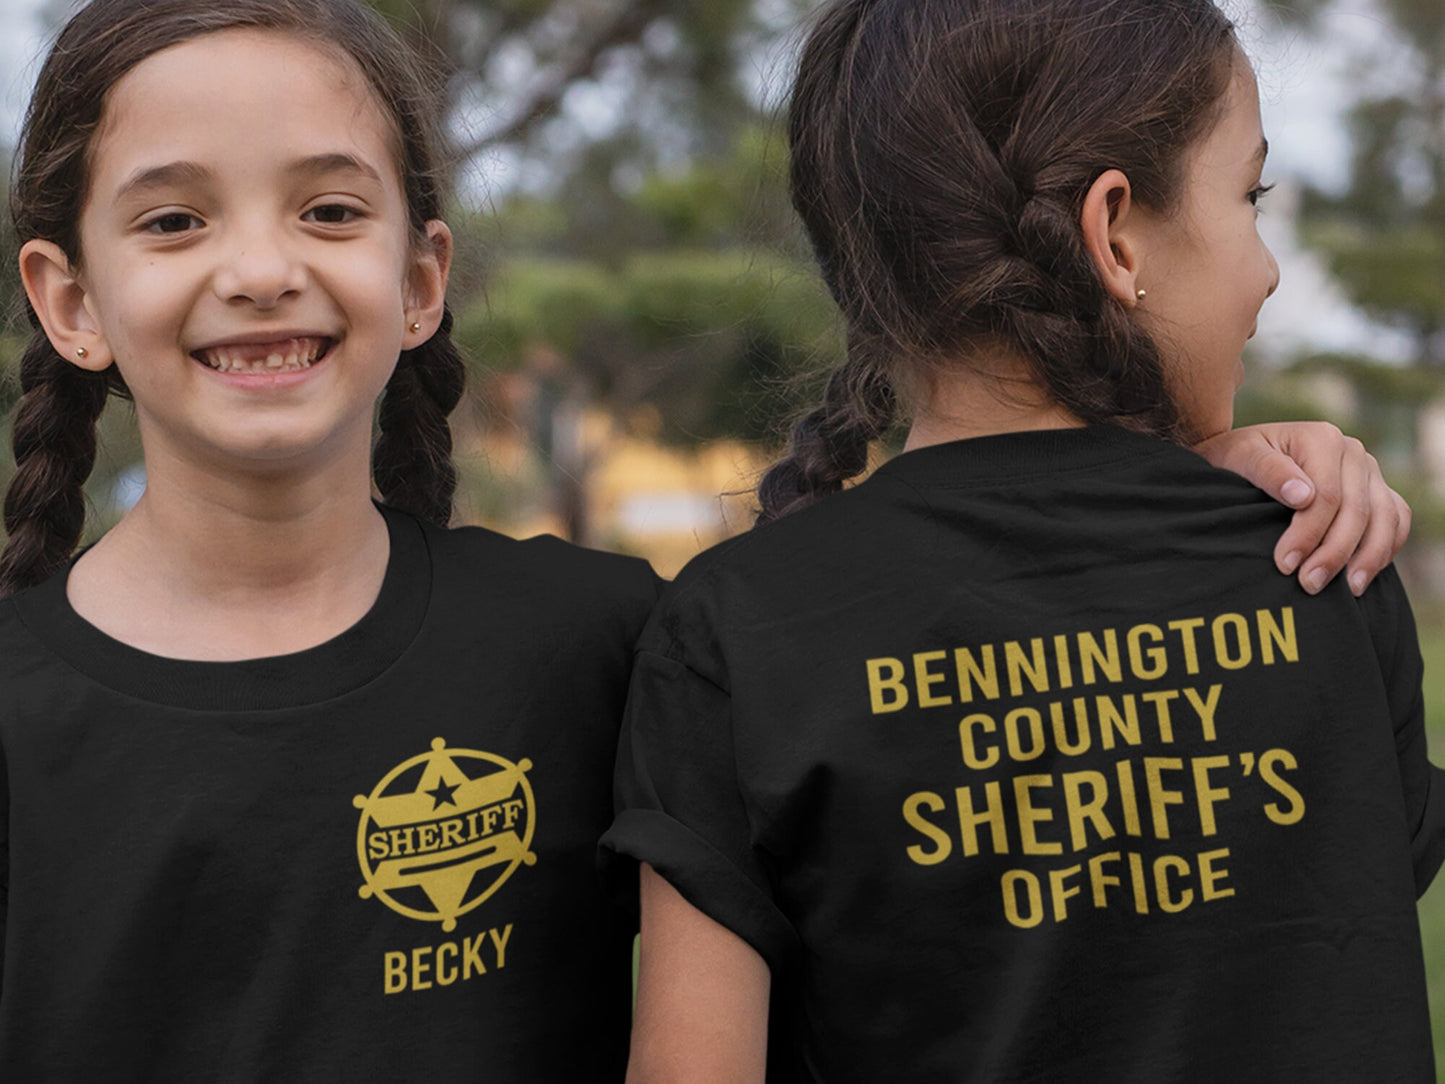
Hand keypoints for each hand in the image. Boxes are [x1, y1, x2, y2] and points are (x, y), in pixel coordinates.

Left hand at [1193, 421, 1410, 596]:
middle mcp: (1353, 451)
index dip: (1308, 534)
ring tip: (1348, 591)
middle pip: (1358, 510)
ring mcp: (1369, 470)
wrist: (1244, 454)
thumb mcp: (1240, 458)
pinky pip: (1396, 519)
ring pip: (1385, 517)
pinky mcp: (1375, 489)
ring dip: (1369, 557)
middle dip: (1335, 553)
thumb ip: (1268, 471)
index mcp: (1322, 439)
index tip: (1285, 565)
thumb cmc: (1237, 458)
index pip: (1327, 496)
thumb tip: (1302, 497)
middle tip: (1310, 585)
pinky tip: (1365, 574)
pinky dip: (1387, 547)